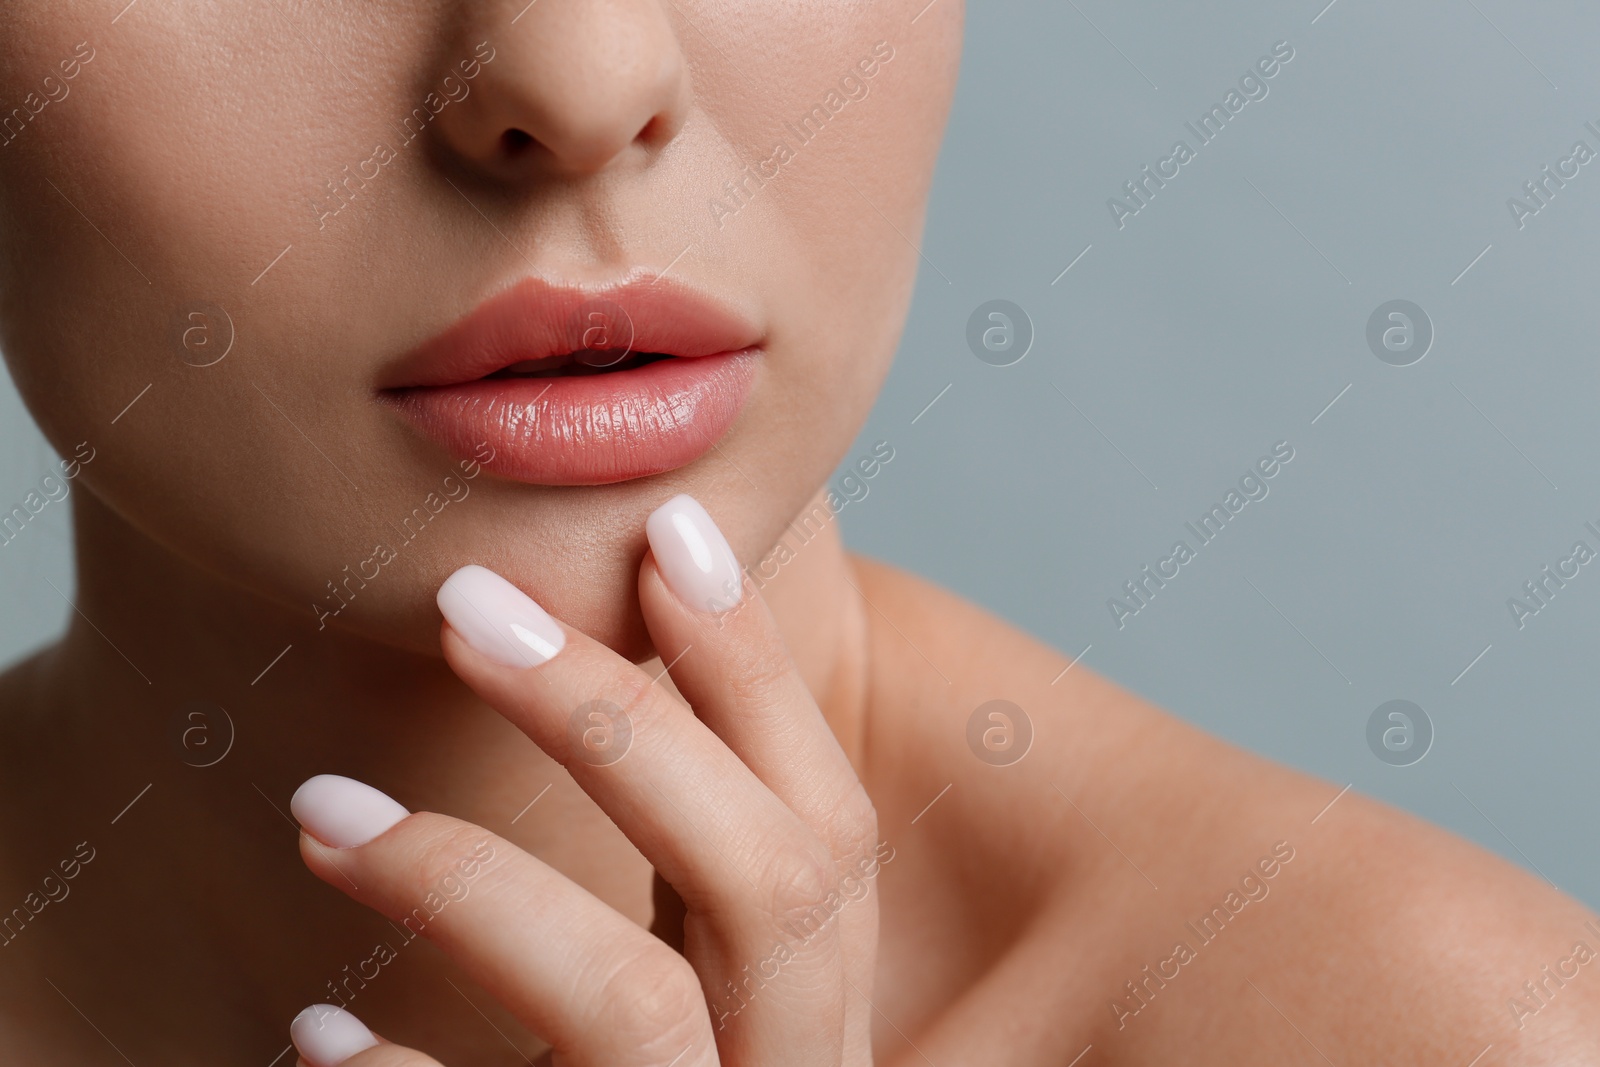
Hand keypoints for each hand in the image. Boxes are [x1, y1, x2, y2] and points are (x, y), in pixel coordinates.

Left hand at [286, 494, 883, 1066]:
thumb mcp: (716, 999)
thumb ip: (699, 880)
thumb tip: (617, 660)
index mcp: (827, 1012)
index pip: (833, 827)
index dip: (761, 673)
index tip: (668, 528)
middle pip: (769, 884)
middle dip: (619, 723)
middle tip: (466, 603)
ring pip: (632, 1003)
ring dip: (465, 880)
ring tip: (320, 812)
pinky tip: (321, 1027)